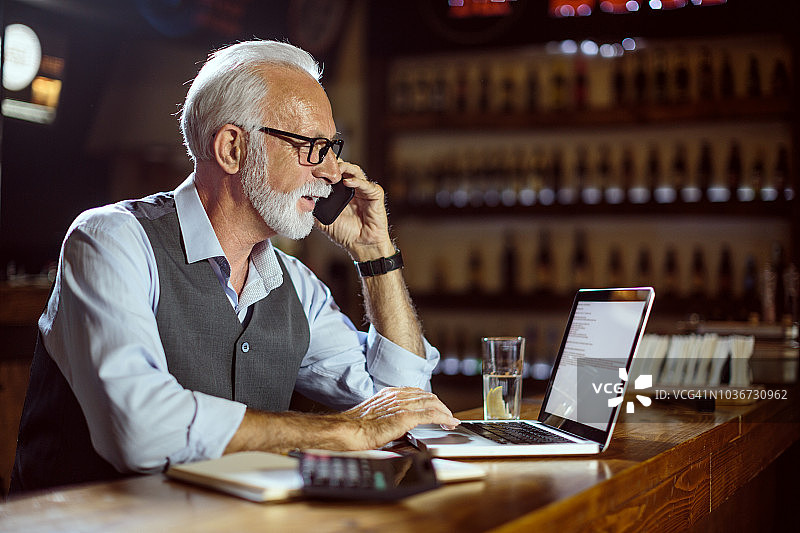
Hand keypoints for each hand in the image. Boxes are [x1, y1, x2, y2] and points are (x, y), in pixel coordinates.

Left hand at [316, 160, 394, 260]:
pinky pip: (367, 184)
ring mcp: (364, 191)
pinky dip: (357, 181)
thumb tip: (300, 202)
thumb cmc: (346, 234)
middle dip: (334, 164)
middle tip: (323, 165)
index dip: (325, 169)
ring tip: (336, 170)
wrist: (361, 246)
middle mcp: (353, 188)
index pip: (334, 174)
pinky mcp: (375, 195)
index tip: (313, 168)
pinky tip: (347, 182)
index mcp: (341, 192)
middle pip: (344, 168)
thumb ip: (314, 211)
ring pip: (356, 171)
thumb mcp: (324, 222)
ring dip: (345, 168)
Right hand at [341, 387, 460, 449]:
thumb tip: (399, 427)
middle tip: (447, 416)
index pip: (417, 393)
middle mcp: (398, 396)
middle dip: (441, 406)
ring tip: (451, 420)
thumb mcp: (375, 415)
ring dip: (445, 412)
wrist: (348, 430)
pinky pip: (431, 415)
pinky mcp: (406, 417)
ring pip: (432, 403)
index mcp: (390, 394)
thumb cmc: (356, 427)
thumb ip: (389, 415)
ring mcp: (402, 405)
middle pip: (428, 396)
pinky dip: (444, 418)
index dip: (430, 401)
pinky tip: (449, 423)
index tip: (437, 408)